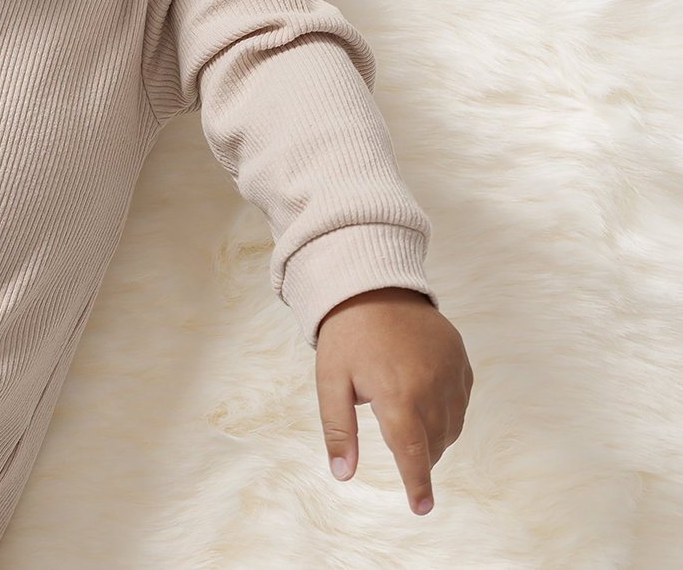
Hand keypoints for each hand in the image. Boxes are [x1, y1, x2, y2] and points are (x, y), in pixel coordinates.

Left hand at [314, 287, 471, 514]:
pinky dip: (449, 410)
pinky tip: (427, 399)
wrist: (371, 284)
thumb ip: (338, 430)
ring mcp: (450, 371)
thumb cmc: (347, 334)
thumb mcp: (330, 381)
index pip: (413, 455)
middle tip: (401, 447)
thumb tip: (343, 474)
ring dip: (435, 435)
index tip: (421, 508)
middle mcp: (431, 386)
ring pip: (451, 424)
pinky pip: (462, 398)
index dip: (418, 485)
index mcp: (398, 395)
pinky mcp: (460, 357)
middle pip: (433, 443)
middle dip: (419, 456)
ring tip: (410, 421)